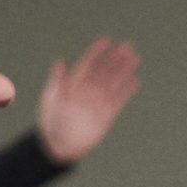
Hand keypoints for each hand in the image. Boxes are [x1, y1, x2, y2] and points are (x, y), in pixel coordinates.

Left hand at [37, 38, 140, 165]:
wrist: (59, 146)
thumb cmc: (51, 121)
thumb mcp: (52, 99)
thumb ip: (59, 81)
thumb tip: (60, 61)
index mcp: (74, 84)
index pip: (88, 64)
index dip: (96, 52)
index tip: (106, 41)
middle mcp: (87, 90)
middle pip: (104, 71)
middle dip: (115, 59)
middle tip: (127, 47)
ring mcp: (98, 102)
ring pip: (114, 82)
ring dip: (124, 71)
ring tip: (135, 59)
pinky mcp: (106, 115)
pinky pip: (119, 100)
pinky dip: (126, 91)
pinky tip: (134, 81)